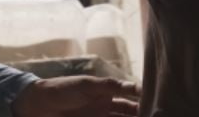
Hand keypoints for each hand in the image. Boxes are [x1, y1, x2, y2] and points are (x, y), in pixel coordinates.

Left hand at [12, 76, 139, 116]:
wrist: (37, 105)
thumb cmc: (63, 89)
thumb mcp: (88, 85)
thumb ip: (112, 86)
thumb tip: (137, 87)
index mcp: (107, 93)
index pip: (131, 98)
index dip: (144, 101)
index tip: (161, 104)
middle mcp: (107, 108)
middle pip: (130, 114)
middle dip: (143, 115)